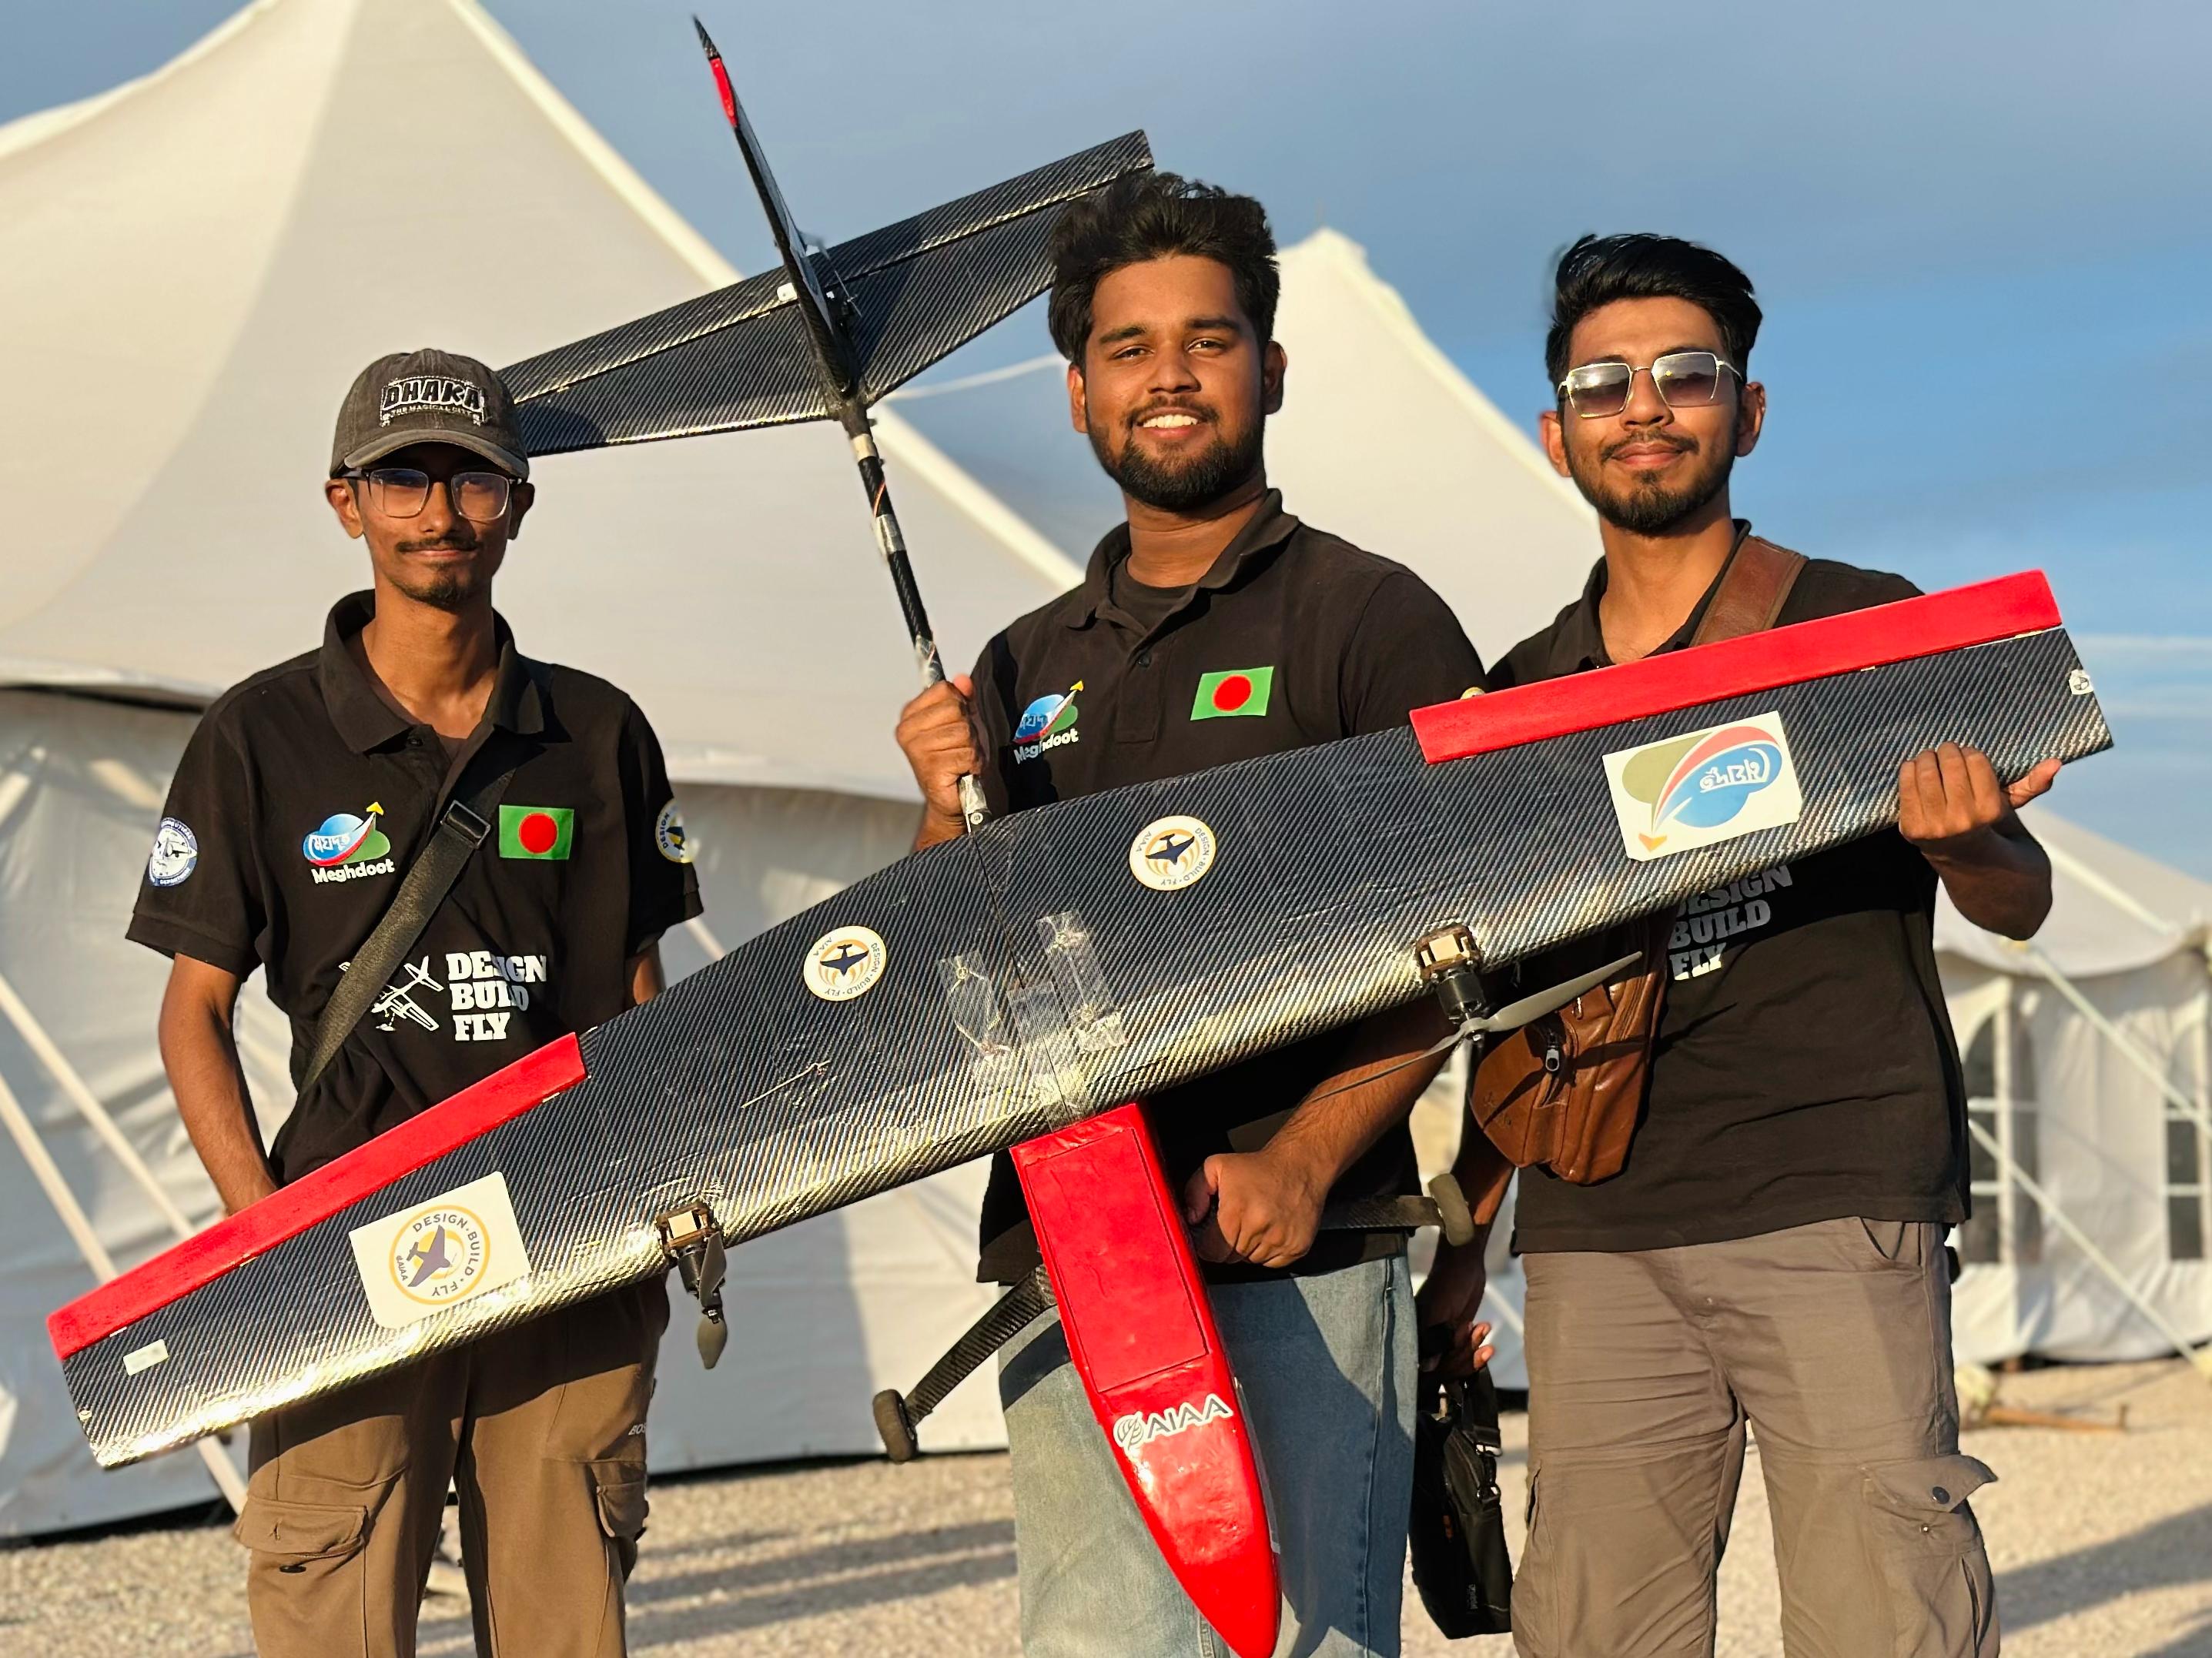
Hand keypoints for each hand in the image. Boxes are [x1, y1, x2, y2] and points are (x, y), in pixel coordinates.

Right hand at [894, 675, 980, 832]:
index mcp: (910, 716)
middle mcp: (907, 731)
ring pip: (964, 732)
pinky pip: (967, 753)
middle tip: (960, 747)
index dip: (960, 706)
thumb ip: (962, 699)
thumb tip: (962, 679)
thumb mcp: (962, 723)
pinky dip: (972, 764)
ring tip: (962, 761)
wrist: (951, 800)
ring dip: (972, 748)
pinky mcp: (930, 768)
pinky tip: (962, 772)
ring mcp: (917, 750)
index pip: (945, 690)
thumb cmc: (955, 761)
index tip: (955, 725)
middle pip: (955, 709)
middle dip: (968, 729)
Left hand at [1181, 1147, 1330, 1267]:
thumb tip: (1192, 1218)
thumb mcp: (1216, 1166)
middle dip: (1227, 1245)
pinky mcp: (1297, 1247)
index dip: (1207, 1245)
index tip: (1210, 1236)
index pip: (1212, 1252)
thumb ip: (1195, 1191)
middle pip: (1230, 1258)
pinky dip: (1268, 1252)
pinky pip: (1272, 1263)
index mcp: (1236, 1212)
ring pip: (1251, 1261)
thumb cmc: (1259, 1167)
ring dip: (1248, 1248)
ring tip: (1255, 1222)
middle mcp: (1259, 1229)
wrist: (1300, 1165)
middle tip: (1235, 1224)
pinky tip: (1269, 1229)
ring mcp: (1280, 1240)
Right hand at [1416, 1240, 1495, 1376]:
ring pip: (1456, 1364)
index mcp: (1414, 1334)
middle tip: (1472, 1334)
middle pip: (1442, 1369)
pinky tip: (1483, 1329)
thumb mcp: (1439, 1310)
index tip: (1455, 1359)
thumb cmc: (1448, 1284)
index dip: (1440, 1369)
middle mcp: (1424, 1340)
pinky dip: (1476, 1347)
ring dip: (1471, 1350)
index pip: (1421, 1367)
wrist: (1466, 1266)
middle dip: (1461, 1356)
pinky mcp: (1455, 1337)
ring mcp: (1440, 1340)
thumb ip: (1432, 1339)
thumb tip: (1426, 1369)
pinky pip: (1464, 1355)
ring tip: (1481, 1327)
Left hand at [1897, 745, 2059, 860]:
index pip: (1975, 760)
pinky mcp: (1910, 829)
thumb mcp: (2012, 809)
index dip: (1971, 753)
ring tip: (1932, 759)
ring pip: (1924, 771)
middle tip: (1948, 752)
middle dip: (1948, 751)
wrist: (1967, 868)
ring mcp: (1932, 827)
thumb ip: (2031, 784)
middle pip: (1948, 763)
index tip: (1969, 756)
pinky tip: (1917, 771)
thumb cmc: (1991, 829)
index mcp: (1989, 812)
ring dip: (1927, 758)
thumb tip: (2056, 762)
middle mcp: (1960, 821)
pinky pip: (1904, 785)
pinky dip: (1909, 771)